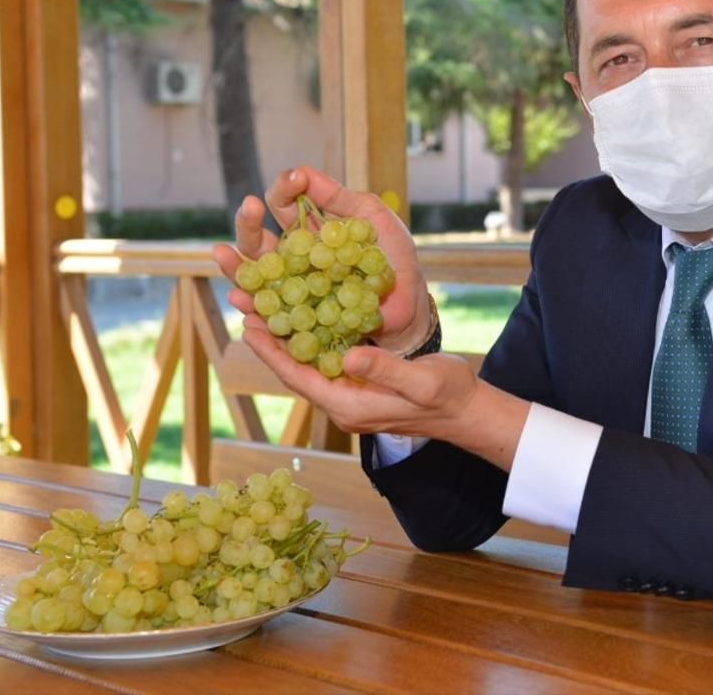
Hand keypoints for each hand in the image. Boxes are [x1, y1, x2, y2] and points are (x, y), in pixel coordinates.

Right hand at [212, 167, 433, 352]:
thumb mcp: (372, 217)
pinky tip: (240, 296)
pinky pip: (268, 312)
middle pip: (257, 239)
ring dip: (234, 264)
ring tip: (221, 253)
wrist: (411, 304)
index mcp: (310, 228)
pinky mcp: (297, 318)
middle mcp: (294, 257)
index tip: (295, 178)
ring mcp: (292, 288)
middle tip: (249, 206)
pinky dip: (251, 305)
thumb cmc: (393, 258)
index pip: (284, 204)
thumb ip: (339, 197)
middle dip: (248, 221)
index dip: (285, 188)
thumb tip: (303, 170)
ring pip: (254, 275)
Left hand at [242, 319, 528, 469]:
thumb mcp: (421, 381)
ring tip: (264, 303)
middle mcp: (342, 402)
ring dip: (286, 335)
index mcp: (350, 406)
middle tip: (246, 303)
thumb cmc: (448, 396)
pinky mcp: (359, 384)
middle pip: (294, 368)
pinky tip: (303, 312)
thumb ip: (385, 370)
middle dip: (270, 338)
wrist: (466, 410)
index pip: (298, 377)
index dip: (271, 351)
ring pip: (307, 363)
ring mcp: (350, 394)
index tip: (248, 325)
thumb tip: (349, 356)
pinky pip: (325, 360)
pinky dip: (310, 336)